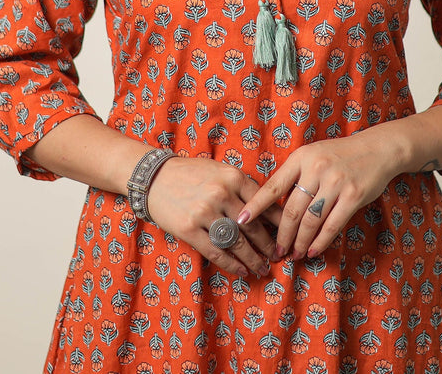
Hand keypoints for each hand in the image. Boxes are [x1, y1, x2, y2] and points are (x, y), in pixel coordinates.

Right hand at [146, 157, 281, 278]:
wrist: (154, 177)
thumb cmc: (191, 174)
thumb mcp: (220, 171)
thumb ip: (243, 188)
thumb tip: (269, 211)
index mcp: (233, 176)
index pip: (263, 203)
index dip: (278, 223)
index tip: (287, 236)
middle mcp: (221, 193)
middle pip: (252, 226)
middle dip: (267, 245)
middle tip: (277, 257)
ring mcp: (204, 212)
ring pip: (236, 242)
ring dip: (253, 259)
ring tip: (262, 268)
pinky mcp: (189, 229)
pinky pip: (216, 252)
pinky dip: (231, 264)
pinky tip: (242, 271)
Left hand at [237, 130, 401, 261]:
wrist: (376, 149)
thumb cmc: (338, 155)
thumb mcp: (312, 156)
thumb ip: (294, 176)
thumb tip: (271, 207)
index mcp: (300, 158)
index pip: (273, 186)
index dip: (256, 206)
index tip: (241, 221)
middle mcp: (316, 169)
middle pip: (291, 210)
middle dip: (282, 235)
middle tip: (276, 251)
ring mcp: (335, 182)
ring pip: (310, 221)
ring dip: (300, 242)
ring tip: (295, 254)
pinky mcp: (353, 196)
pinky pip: (332, 225)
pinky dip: (320, 241)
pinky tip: (313, 250)